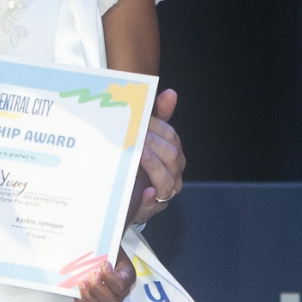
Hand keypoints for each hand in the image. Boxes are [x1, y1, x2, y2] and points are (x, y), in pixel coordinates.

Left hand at [73, 250, 136, 301]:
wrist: (103, 252)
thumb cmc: (107, 249)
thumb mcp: (111, 246)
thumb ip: (107, 248)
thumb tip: (97, 247)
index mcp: (127, 277)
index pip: (122, 285)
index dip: (110, 276)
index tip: (102, 262)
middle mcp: (120, 293)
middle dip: (98, 289)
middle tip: (90, 274)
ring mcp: (108, 300)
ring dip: (88, 298)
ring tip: (81, 283)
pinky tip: (76, 291)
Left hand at [130, 88, 184, 222]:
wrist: (127, 196)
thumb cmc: (139, 164)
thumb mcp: (146, 138)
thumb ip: (159, 117)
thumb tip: (171, 93)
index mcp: (173, 153)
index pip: (171, 136)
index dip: (158, 127)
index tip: (143, 120)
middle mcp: (174, 172)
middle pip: (172, 155)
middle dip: (155, 144)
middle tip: (138, 136)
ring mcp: (165, 191)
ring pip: (166, 178)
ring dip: (153, 165)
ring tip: (139, 155)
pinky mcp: (152, 207)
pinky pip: (154, 203)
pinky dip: (150, 198)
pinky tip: (144, 191)